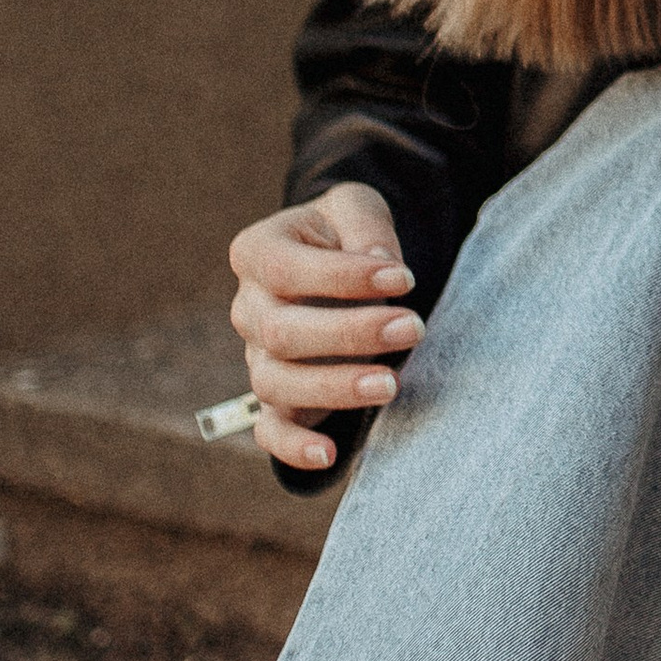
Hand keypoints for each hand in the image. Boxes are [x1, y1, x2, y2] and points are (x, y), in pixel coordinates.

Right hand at [227, 184, 421, 471]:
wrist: (337, 264)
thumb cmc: (346, 233)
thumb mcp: (356, 206)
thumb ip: (365, 224)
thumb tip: (381, 263)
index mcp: (257, 252)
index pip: (285, 270)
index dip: (343, 277)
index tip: (405, 277)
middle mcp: (248, 308)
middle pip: (280, 332)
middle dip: (350, 334)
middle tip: (412, 327)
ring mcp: (258, 356)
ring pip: (276, 383)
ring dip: (334, 388)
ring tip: (392, 384)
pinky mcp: (277, 397)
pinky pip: (269, 430)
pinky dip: (293, 446)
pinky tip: (330, 454)